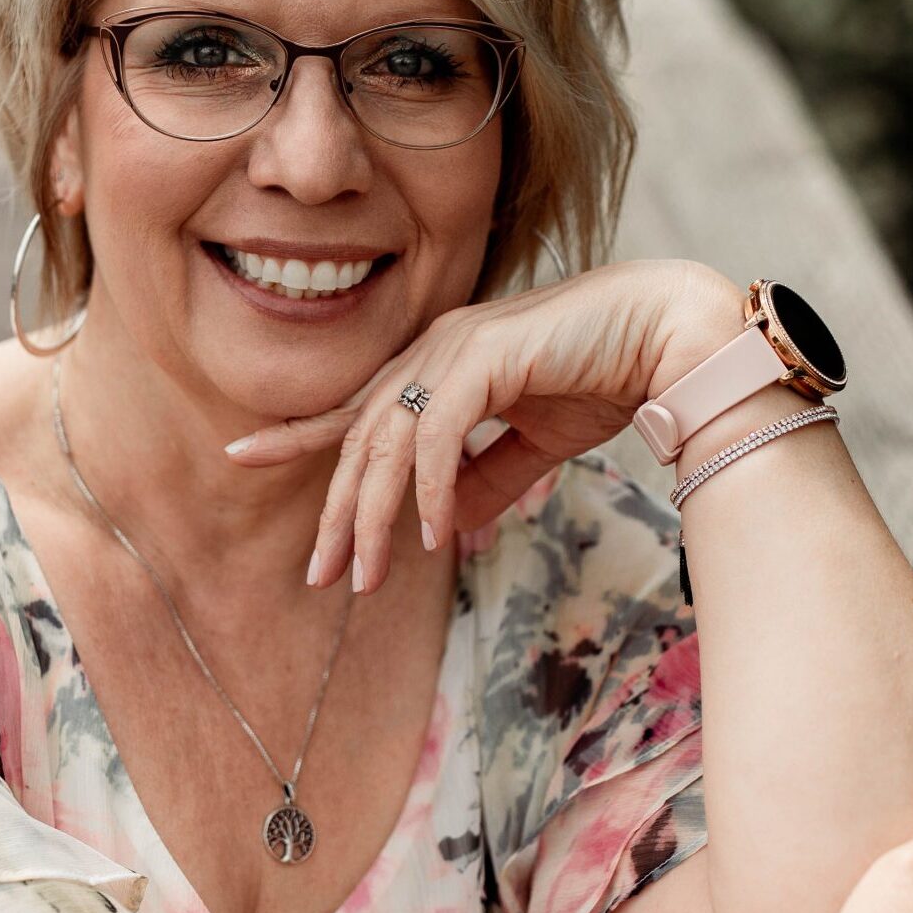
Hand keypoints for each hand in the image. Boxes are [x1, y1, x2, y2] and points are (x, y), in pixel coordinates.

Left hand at [222, 258, 746, 593]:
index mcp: (439, 363)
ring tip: (364, 577)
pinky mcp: (483, 356)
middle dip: (335, 511)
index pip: (357, 407)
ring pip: (387, 441)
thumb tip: (448, 530)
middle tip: (317, 576)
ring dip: (373, 516)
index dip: (300, 434)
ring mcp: (453, 347)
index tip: (244, 457)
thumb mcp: (536, 444)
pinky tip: (435, 538)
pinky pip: (437, 436)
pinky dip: (431, 490)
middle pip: (361, 437)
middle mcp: (434, 349)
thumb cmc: (607, 376)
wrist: (667, 336)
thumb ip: (488, 481)